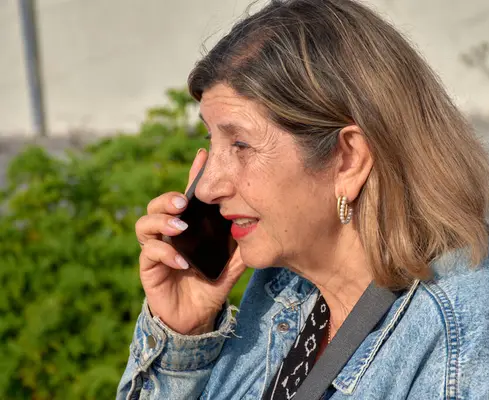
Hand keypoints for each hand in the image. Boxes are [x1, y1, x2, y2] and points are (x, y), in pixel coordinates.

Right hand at [135, 149, 246, 334]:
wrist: (197, 317)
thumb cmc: (211, 285)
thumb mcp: (230, 263)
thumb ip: (239, 245)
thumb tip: (256, 225)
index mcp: (188, 227)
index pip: (187, 197)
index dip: (194, 175)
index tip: (203, 155)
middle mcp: (169, 234)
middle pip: (157, 206)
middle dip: (168, 199)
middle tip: (183, 202)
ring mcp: (156, 250)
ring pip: (144, 224)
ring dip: (162, 222)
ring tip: (180, 228)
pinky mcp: (149, 269)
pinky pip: (149, 254)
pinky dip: (165, 254)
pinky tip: (182, 262)